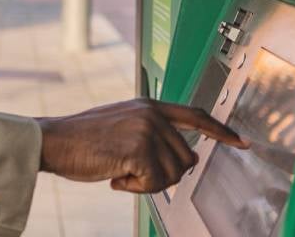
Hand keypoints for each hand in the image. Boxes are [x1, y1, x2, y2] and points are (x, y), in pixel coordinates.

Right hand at [36, 98, 248, 192]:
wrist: (54, 141)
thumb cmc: (82, 140)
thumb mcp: (121, 126)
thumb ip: (151, 134)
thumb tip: (184, 158)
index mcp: (149, 106)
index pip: (195, 115)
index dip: (220, 130)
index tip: (241, 142)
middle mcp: (152, 114)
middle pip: (185, 159)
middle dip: (162, 175)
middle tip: (131, 172)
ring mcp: (147, 129)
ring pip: (172, 174)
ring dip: (146, 183)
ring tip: (119, 171)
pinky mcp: (139, 149)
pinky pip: (155, 183)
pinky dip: (135, 189)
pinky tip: (115, 177)